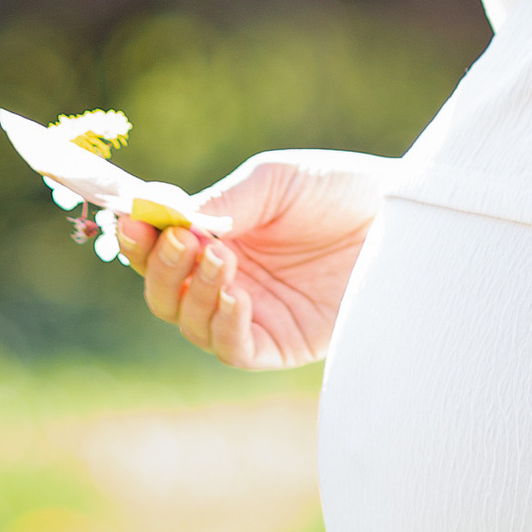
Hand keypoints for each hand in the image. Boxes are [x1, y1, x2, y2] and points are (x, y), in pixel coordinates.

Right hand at [116, 149, 380, 367]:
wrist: (400, 213)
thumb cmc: (337, 188)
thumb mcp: (274, 182)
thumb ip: (223, 203)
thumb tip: (168, 221)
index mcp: (214, 237)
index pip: (156, 249)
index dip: (136, 239)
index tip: (131, 220)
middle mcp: (225, 279)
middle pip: (162, 292)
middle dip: (161, 268)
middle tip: (183, 240)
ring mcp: (251, 313)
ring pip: (190, 322)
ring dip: (194, 292)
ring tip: (220, 257)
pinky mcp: (282, 344)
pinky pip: (234, 350)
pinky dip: (224, 326)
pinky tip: (236, 295)